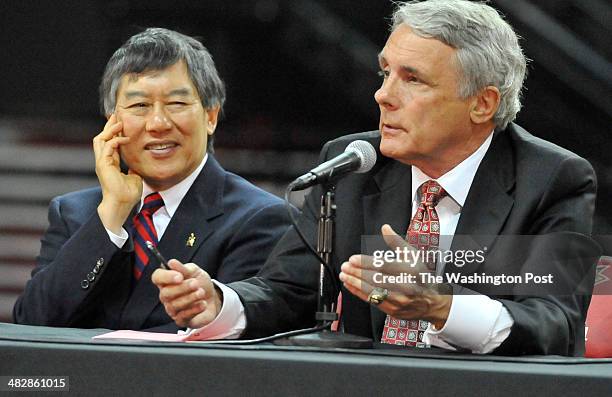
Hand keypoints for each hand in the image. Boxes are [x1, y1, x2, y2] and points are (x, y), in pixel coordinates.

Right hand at [93, 113, 141, 233]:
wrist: (122, 204)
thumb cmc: (127, 194)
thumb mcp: (134, 177)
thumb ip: (133, 168)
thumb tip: (138, 163)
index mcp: (109, 163)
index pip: (109, 143)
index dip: (114, 133)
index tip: (120, 123)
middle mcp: (103, 161)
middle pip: (101, 138)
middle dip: (108, 126)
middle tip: (116, 115)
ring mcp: (102, 163)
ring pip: (100, 139)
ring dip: (109, 130)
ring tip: (119, 122)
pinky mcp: (103, 165)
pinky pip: (107, 147)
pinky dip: (116, 140)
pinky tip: (126, 138)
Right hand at [152, 259, 222, 328]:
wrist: (213, 298)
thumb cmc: (200, 283)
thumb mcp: (194, 271)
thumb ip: (183, 268)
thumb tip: (171, 263)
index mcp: (166, 281)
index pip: (157, 277)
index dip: (166, 277)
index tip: (179, 276)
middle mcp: (166, 295)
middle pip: (165, 293)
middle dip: (182, 288)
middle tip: (195, 283)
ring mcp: (172, 309)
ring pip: (174, 305)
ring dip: (190, 298)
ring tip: (201, 292)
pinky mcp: (181, 320)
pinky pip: (183, 316)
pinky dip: (194, 309)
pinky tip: (203, 304)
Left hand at [339, 224, 451, 328]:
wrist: (432, 302)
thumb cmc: (420, 277)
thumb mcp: (412, 256)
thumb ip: (397, 242)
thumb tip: (385, 228)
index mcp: (410, 270)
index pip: (384, 265)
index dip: (366, 262)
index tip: (353, 259)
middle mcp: (405, 286)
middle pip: (376, 278)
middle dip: (357, 272)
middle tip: (345, 266)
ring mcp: (398, 300)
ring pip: (373, 291)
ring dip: (355, 283)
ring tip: (344, 275)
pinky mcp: (392, 310)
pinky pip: (372, 301)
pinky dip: (359, 293)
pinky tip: (350, 285)